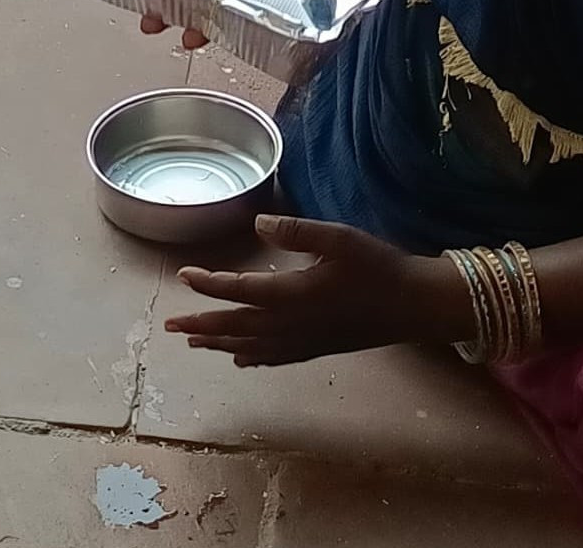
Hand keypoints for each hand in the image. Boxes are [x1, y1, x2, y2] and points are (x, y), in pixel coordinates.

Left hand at [168, 216, 453, 365]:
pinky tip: (241, 359)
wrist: (412, 305)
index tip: (183, 276)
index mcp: (292, 295)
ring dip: (218, 343)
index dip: (208, 284)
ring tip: (193, 343)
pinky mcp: (315, 348)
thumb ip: (296, 231)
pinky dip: (250, 357)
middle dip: (200, 325)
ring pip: (249, 345)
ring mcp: (302, 341)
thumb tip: (256, 224)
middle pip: (235, 326)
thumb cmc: (377, 266)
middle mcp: (290, 324)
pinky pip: (272, 357)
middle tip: (170, 326)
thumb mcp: (339, 238)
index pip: (238, 290)